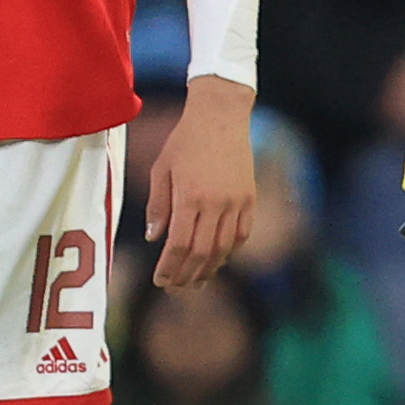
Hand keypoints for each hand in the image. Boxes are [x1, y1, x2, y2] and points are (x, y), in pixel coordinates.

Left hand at [146, 76, 257, 287]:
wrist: (221, 116)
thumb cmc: (185, 140)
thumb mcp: (161, 169)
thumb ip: (158, 206)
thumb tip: (154, 239)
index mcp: (190, 197)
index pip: (179, 245)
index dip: (169, 267)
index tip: (161, 280)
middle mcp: (215, 204)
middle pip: (201, 252)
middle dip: (187, 275)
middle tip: (176, 288)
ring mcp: (236, 202)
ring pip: (224, 248)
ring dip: (209, 268)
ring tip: (197, 281)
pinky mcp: (250, 198)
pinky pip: (242, 233)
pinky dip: (230, 250)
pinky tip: (219, 258)